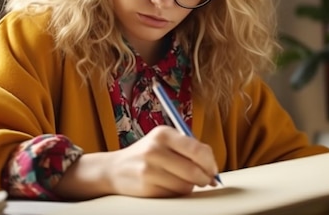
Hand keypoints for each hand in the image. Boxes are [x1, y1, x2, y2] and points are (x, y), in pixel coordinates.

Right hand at [52, 125, 218, 199]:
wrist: (115, 169)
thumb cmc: (147, 155)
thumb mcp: (164, 142)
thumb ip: (188, 149)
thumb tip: (213, 168)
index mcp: (163, 133)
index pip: (197, 149)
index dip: (210, 162)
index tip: (214, 170)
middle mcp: (155, 149)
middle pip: (193, 170)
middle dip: (205, 178)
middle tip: (206, 180)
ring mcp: (149, 169)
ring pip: (186, 184)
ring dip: (190, 186)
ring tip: (182, 180)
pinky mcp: (146, 186)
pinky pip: (174, 194)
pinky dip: (177, 192)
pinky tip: (168, 185)